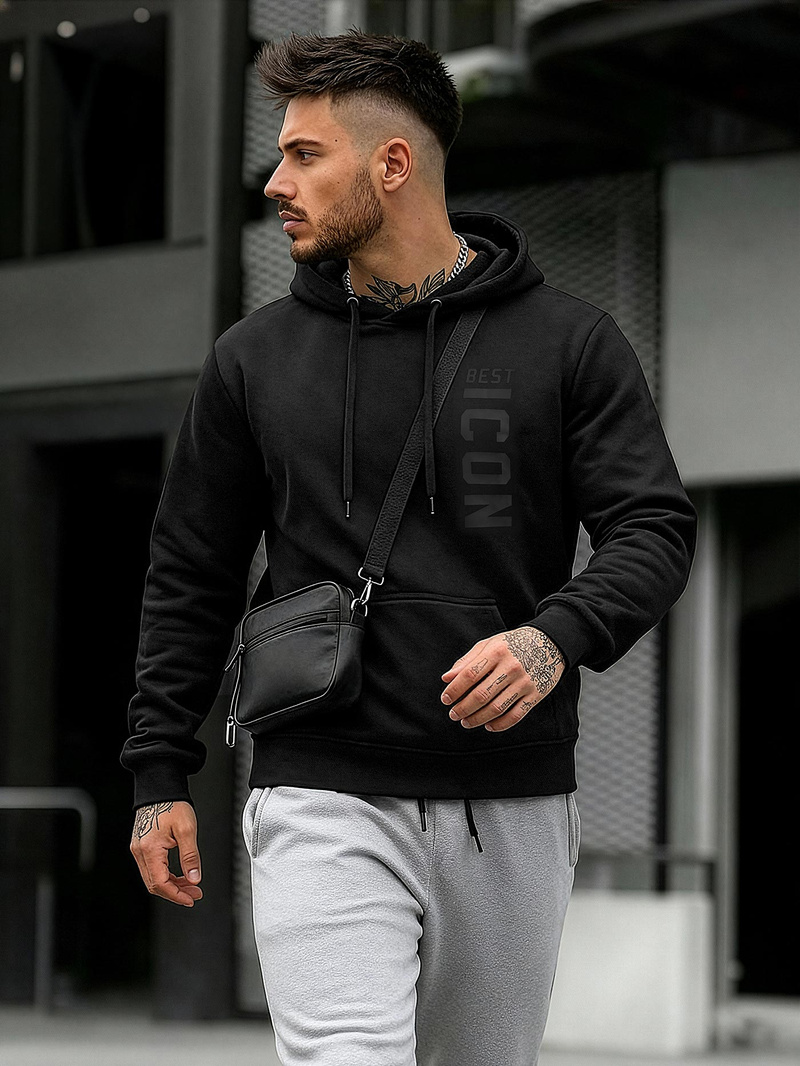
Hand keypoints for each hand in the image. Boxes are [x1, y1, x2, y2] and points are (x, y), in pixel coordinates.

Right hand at [130, 800, 202, 906]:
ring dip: (172, 884)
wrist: (160, 789)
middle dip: (176, 892)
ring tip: (190, 884)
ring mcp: (138, 849)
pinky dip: (166, 875)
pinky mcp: (141, 846)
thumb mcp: (187, 830)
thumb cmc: (172, 804)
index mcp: (150, 849)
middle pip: (155, 884)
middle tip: (195, 893)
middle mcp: (140, 851)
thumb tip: (194, 878)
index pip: (160, 883)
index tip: (191, 898)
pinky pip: (152, 868)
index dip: (176, 895)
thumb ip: (190, 857)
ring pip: (153, 878)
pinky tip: (179, 875)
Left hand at [440, 625, 564, 731]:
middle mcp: (511, 667)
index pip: (470, 674)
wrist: (549, 643)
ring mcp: (524, 682)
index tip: (445, 700)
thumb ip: (467, 661)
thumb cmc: (513, 644)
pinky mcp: (535, 695)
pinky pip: (516, 715)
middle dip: (463, 708)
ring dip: (478, 719)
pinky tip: (488, 726)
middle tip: (453, 715)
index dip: (455, 690)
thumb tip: (446, 678)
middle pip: (481, 694)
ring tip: (466, 722)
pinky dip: (500, 725)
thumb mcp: (489, 644)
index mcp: (496, 652)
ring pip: (497, 708)